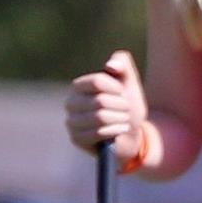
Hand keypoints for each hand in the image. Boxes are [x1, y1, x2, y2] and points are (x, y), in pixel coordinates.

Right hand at [65, 49, 150, 165]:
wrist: (130, 134)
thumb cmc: (127, 106)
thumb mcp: (129, 82)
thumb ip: (122, 64)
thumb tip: (110, 65)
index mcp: (79, 86)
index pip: (97, 81)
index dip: (116, 88)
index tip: (123, 93)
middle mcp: (71, 103)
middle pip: (100, 101)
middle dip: (121, 106)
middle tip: (125, 110)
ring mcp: (71, 122)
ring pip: (100, 117)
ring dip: (119, 119)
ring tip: (123, 120)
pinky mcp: (76, 138)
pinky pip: (98, 133)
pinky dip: (114, 131)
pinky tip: (119, 130)